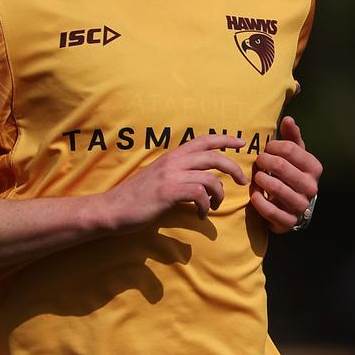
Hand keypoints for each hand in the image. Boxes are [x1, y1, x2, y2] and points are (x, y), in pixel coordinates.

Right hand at [105, 134, 247, 228]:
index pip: (203, 139)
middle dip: (233, 167)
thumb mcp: (158, 177)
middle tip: (242, 180)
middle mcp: (173, 161)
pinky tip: (200, 215)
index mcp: (171, 156)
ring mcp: (170, 176)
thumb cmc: (135, 197)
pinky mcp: (169, 192)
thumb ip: (176, 173)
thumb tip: (198, 178)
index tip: (241, 142)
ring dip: (219, 194)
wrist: (112, 208)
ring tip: (214, 205)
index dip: (224, 139)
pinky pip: (200, 195)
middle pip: (213, 156)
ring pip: (210, 178)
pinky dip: (205, 207)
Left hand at [250, 116, 322, 232]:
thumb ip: (291, 136)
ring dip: (260, 180)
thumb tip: (288, 118)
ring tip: (257, 177)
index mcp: (314, 167)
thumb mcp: (295, 154)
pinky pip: (270, 210)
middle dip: (264, 161)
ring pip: (276, 188)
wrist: (293, 206)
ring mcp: (301, 205)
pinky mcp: (289, 221)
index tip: (266, 149)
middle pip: (281, 166)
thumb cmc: (292, 173)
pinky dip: (259, 201)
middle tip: (258, 161)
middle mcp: (311, 187)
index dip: (272, 147)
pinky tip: (255, 195)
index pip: (289, 149)